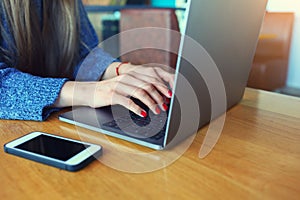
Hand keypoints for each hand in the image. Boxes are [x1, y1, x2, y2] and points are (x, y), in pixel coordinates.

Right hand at [55, 63, 174, 116]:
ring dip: (151, 103)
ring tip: (157, 111)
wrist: (89, 91)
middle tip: (166, 105)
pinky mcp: (112, 94)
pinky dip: (137, 108)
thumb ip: (138, 88)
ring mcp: (119, 86)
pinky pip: (127, 101)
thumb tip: (156, 97)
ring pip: (140, 93)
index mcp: (132, 75)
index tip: (170, 95)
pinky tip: (142, 114)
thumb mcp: (125, 86)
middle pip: (148, 86)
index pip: (151, 80)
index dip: (162, 87)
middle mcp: (127, 78)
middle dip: (159, 96)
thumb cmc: (109, 91)